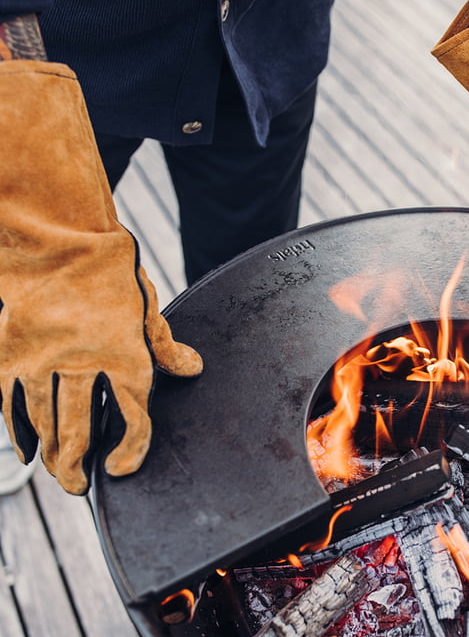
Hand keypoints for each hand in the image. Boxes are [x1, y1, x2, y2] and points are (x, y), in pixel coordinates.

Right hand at [0, 60, 202, 494]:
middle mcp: (84, 362)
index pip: (134, 417)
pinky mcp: (9, 354)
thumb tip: (192, 369)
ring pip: (42, 423)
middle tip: (80, 485)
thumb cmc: (110, 272)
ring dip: (49, 455)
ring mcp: (41, 361)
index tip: (121, 470)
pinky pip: (8, 404)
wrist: (56, 239)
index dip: (131, 450)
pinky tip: (23, 448)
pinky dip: (15, 430)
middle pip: (79, 430)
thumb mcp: (146, 305)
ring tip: (56, 472)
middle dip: (79, 466)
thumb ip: (165, 345)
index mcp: (125, 352)